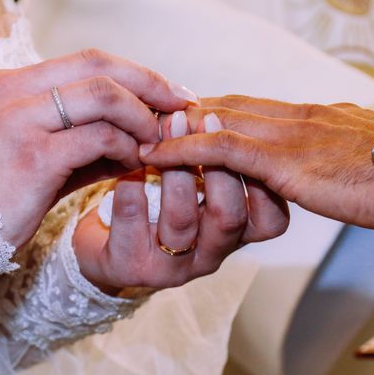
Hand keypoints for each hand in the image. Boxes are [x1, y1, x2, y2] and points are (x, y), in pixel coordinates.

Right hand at [0, 49, 197, 248]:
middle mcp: (11, 91)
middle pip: (99, 65)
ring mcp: (19, 120)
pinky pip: (98, 137)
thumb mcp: (39, 155)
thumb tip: (141, 135)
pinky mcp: (32, 155)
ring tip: (156, 141)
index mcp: (11, 84)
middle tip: (182, 104)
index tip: (167, 92)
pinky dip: (127, 146)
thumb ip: (86, 140)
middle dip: (150, 83)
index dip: (135, 72)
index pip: (88, 59)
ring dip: (141, 116)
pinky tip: (134, 162)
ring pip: (103, 95)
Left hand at [72, 111, 288, 291]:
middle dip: (214, 165)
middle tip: (199, 121)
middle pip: (228, 216)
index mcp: (234, 233)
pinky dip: (130, 190)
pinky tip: (127, 166)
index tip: (238, 132)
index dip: (260, 179)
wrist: (102, 240)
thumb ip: (210, 156)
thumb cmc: (156, 201)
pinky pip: (133, 226)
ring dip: (172, 172)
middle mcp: (210, 253)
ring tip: (158, 134)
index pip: (271, 219)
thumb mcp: (192, 180)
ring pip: (182, 221)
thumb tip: (213, 106)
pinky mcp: (133, 268)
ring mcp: (172, 266)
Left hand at [139, 96, 373, 232]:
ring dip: (175, 128)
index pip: (247, 106)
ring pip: (215, 123)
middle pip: (224, 108)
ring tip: (140, 133)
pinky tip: (155, 155)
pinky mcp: (280, 161)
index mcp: (307, 117)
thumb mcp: (352, 151)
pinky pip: (219, 151)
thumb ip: (325, 148)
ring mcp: (282, 136)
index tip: (184, 114)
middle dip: (185, 114)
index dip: (211, 110)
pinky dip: (182, 151)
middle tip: (150, 118)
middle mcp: (289, 118)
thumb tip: (315, 153)